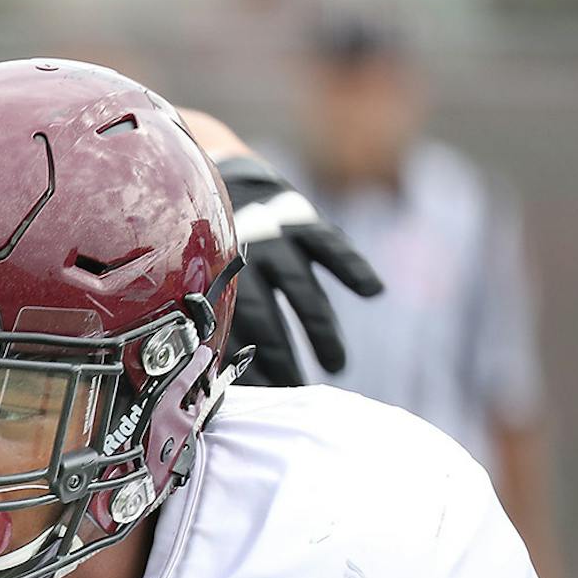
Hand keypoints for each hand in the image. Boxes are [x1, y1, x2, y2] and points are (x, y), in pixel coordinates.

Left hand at [217, 154, 384, 385]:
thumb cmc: (215, 254)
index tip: (260, 396)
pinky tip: (373, 292)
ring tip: (336, 366)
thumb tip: (212, 382)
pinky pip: (331, 246)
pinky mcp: (304, 221)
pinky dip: (351, 266)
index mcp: (212, 279)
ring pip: (301, 289)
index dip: (245, 365)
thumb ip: (212, 320)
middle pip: (264, 314)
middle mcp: (241, 258)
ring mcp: (275, 238)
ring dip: (320, 328)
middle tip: (297, 389)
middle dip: (281, 355)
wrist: (222, 181)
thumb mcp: (204, 282)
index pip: (229, 331)